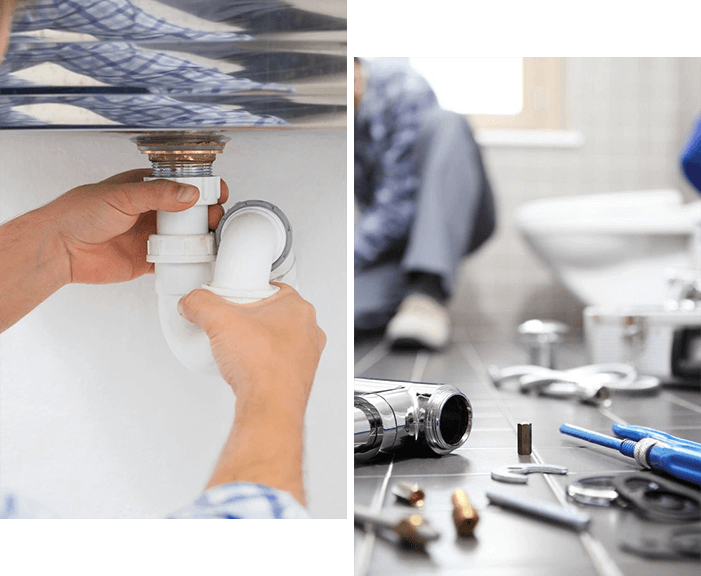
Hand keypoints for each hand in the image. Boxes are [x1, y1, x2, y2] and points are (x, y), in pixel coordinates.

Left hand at [45, 169, 228, 284]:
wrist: (59, 249)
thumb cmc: (77, 214)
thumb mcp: (122, 196)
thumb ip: (158, 194)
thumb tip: (189, 194)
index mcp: (145, 188)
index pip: (182, 185)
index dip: (202, 188)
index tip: (217, 194)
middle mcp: (150, 211)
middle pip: (189, 213)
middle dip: (206, 215)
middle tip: (212, 220)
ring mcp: (150, 236)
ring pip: (185, 237)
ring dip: (199, 239)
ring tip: (207, 240)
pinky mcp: (147, 260)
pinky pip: (174, 260)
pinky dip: (186, 261)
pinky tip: (194, 259)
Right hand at [177, 283, 325, 417]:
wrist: (270, 406)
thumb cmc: (262, 366)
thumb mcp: (219, 321)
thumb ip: (200, 304)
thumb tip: (192, 302)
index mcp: (298, 308)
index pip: (272, 288)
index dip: (249, 291)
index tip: (235, 298)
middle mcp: (309, 331)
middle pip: (273, 314)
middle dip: (251, 318)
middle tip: (233, 323)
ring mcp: (307, 355)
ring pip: (277, 338)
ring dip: (258, 341)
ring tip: (238, 347)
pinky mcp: (299, 376)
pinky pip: (278, 361)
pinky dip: (262, 362)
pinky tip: (247, 367)